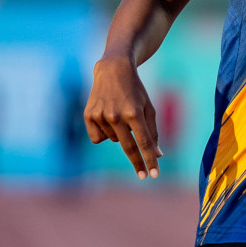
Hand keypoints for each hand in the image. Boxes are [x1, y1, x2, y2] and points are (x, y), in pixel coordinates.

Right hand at [85, 55, 161, 178]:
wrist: (113, 71)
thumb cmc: (135, 91)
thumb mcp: (148, 108)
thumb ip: (153, 132)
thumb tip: (157, 155)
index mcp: (134, 112)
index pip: (144, 142)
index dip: (149, 160)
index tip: (154, 175)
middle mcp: (116, 115)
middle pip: (128, 147)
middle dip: (137, 163)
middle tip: (143, 175)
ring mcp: (100, 116)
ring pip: (113, 140)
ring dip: (119, 134)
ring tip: (119, 114)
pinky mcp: (88, 115)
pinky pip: (98, 138)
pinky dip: (104, 133)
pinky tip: (106, 118)